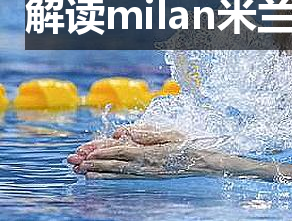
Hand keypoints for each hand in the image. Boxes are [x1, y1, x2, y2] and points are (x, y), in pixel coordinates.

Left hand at [67, 125, 203, 178]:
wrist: (200, 161)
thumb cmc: (186, 144)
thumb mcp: (170, 133)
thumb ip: (147, 133)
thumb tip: (127, 133)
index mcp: (150, 152)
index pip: (121, 151)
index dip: (102, 151)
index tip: (86, 152)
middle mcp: (145, 165)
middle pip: (114, 163)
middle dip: (93, 162)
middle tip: (73, 162)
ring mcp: (145, 172)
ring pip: (116, 172)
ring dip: (97, 171)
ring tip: (79, 171)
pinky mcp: (147, 176)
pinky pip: (124, 177)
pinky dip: (108, 177)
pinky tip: (97, 177)